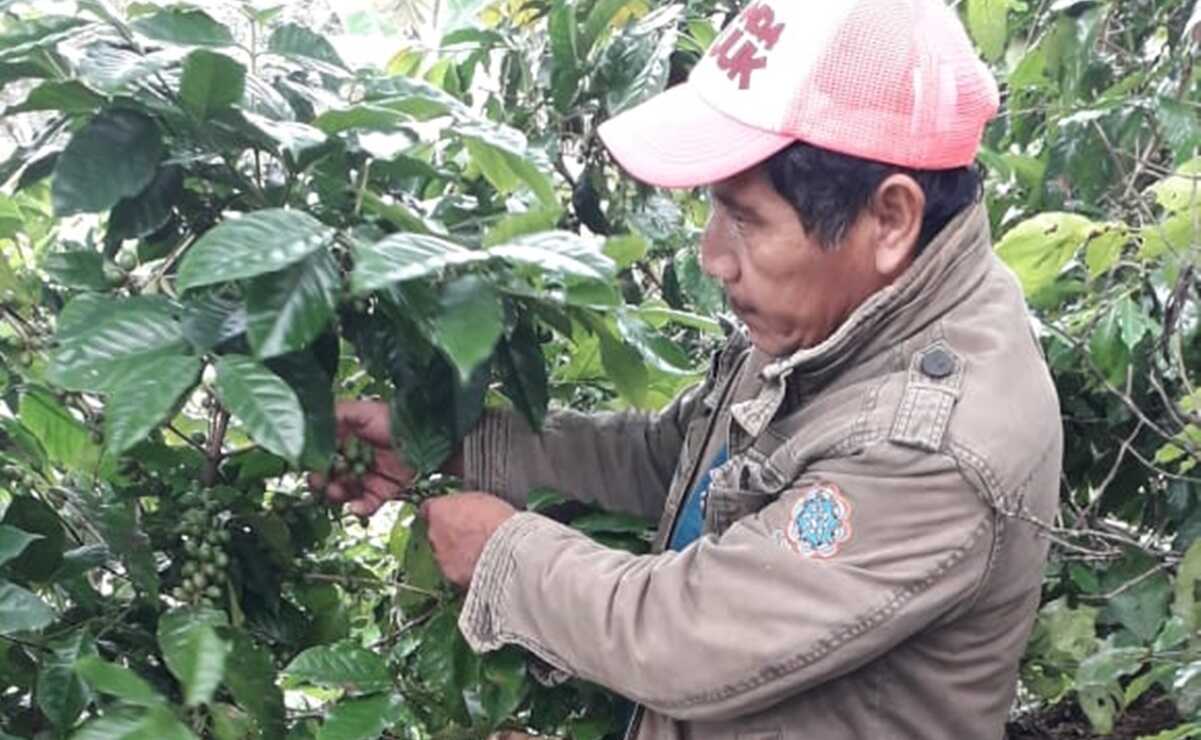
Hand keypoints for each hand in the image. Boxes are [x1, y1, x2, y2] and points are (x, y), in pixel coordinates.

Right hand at [308, 400, 414, 516]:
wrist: (427, 437)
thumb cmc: (395, 420)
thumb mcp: (363, 412)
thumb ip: (338, 414)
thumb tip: (313, 422)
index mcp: (347, 440)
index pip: (324, 455)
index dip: (316, 462)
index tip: (310, 467)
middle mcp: (355, 459)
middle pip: (330, 476)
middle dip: (322, 481)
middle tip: (320, 483)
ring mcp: (368, 476)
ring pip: (344, 491)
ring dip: (337, 495)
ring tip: (336, 493)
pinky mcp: (383, 491)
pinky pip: (367, 504)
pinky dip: (360, 508)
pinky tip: (355, 507)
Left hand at [421, 492, 516, 588]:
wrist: (508, 549)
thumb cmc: (498, 521)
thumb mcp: (481, 498)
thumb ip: (464, 504)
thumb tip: (466, 508)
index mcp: (438, 510)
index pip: (428, 509)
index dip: (442, 512)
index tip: (451, 514)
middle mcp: (434, 534)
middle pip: (436, 533)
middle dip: (449, 534)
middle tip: (470, 534)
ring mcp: (441, 557)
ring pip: (444, 554)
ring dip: (457, 553)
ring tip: (479, 551)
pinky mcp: (452, 576)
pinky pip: (456, 571)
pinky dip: (465, 568)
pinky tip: (482, 564)